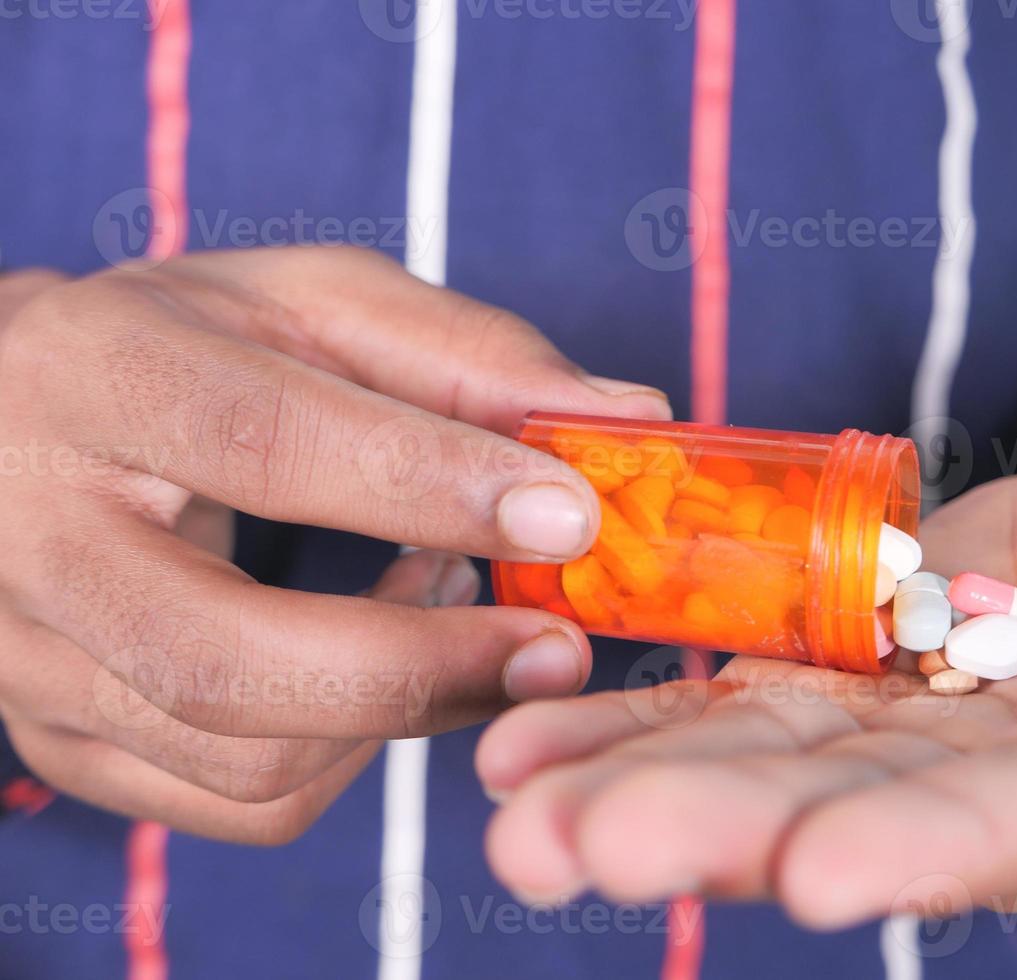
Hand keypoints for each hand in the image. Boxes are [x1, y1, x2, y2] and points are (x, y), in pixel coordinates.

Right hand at [0, 247, 670, 842]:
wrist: (14, 424)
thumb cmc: (190, 348)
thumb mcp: (313, 305)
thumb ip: (470, 356)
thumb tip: (632, 419)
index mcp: (91, 374)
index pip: (262, 440)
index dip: (430, 484)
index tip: (572, 516)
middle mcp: (32, 534)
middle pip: (227, 659)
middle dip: (424, 668)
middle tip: (555, 646)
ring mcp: (35, 661)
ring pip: (244, 758)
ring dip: (401, 707)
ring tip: (454, 605)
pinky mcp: (64, 744)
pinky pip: (241, 805)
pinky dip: (350, 753)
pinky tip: (382, 652)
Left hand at [475, 416, 1016, 924]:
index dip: (931, 845)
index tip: (816, 876)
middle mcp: (1004, 776)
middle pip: (854, 809)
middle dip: (718, 831)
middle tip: (574, 851)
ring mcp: (912, 728)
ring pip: (766, 766)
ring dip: (635, 787)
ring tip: (512, 809)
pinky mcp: (848, 670)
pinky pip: (731, 702)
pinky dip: (636, 718)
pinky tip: (528, 734)